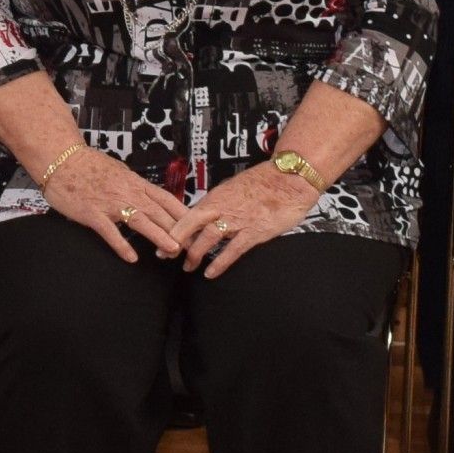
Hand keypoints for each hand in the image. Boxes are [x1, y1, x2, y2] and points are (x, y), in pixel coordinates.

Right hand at [32, 145, 189, 263]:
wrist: (61, 159)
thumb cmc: (88, 165)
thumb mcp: (118, 171)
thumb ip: (133, 185)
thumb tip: (148, 196)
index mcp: (135, 182)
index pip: (166, 199)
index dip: (183, 213)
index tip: (197, 226)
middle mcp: (127, 192)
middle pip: (158, 212)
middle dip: (177, 230)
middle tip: (191, 246)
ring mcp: (110, 203)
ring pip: (140, 220)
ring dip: (158, 236)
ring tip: (172, 251)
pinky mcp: (92, 213)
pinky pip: (109, 231)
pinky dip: (121, 244)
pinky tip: (131, 258)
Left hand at [173, 159, 327, 276]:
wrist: (291, 179)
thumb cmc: (265, 183)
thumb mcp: (235, 188)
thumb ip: (221, 202)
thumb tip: (207, 213)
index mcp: (217, 196)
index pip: (188, 213)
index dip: (174, 228)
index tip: (162, 239)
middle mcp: (223, 207)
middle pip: (191, 224)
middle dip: (176, 241)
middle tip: (164, 255)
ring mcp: (238, 220)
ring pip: (208, 238)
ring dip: (194, 254)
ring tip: (187, 267)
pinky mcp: (254, 231)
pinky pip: (232, 250)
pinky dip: (219, 263)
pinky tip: (210, 273)